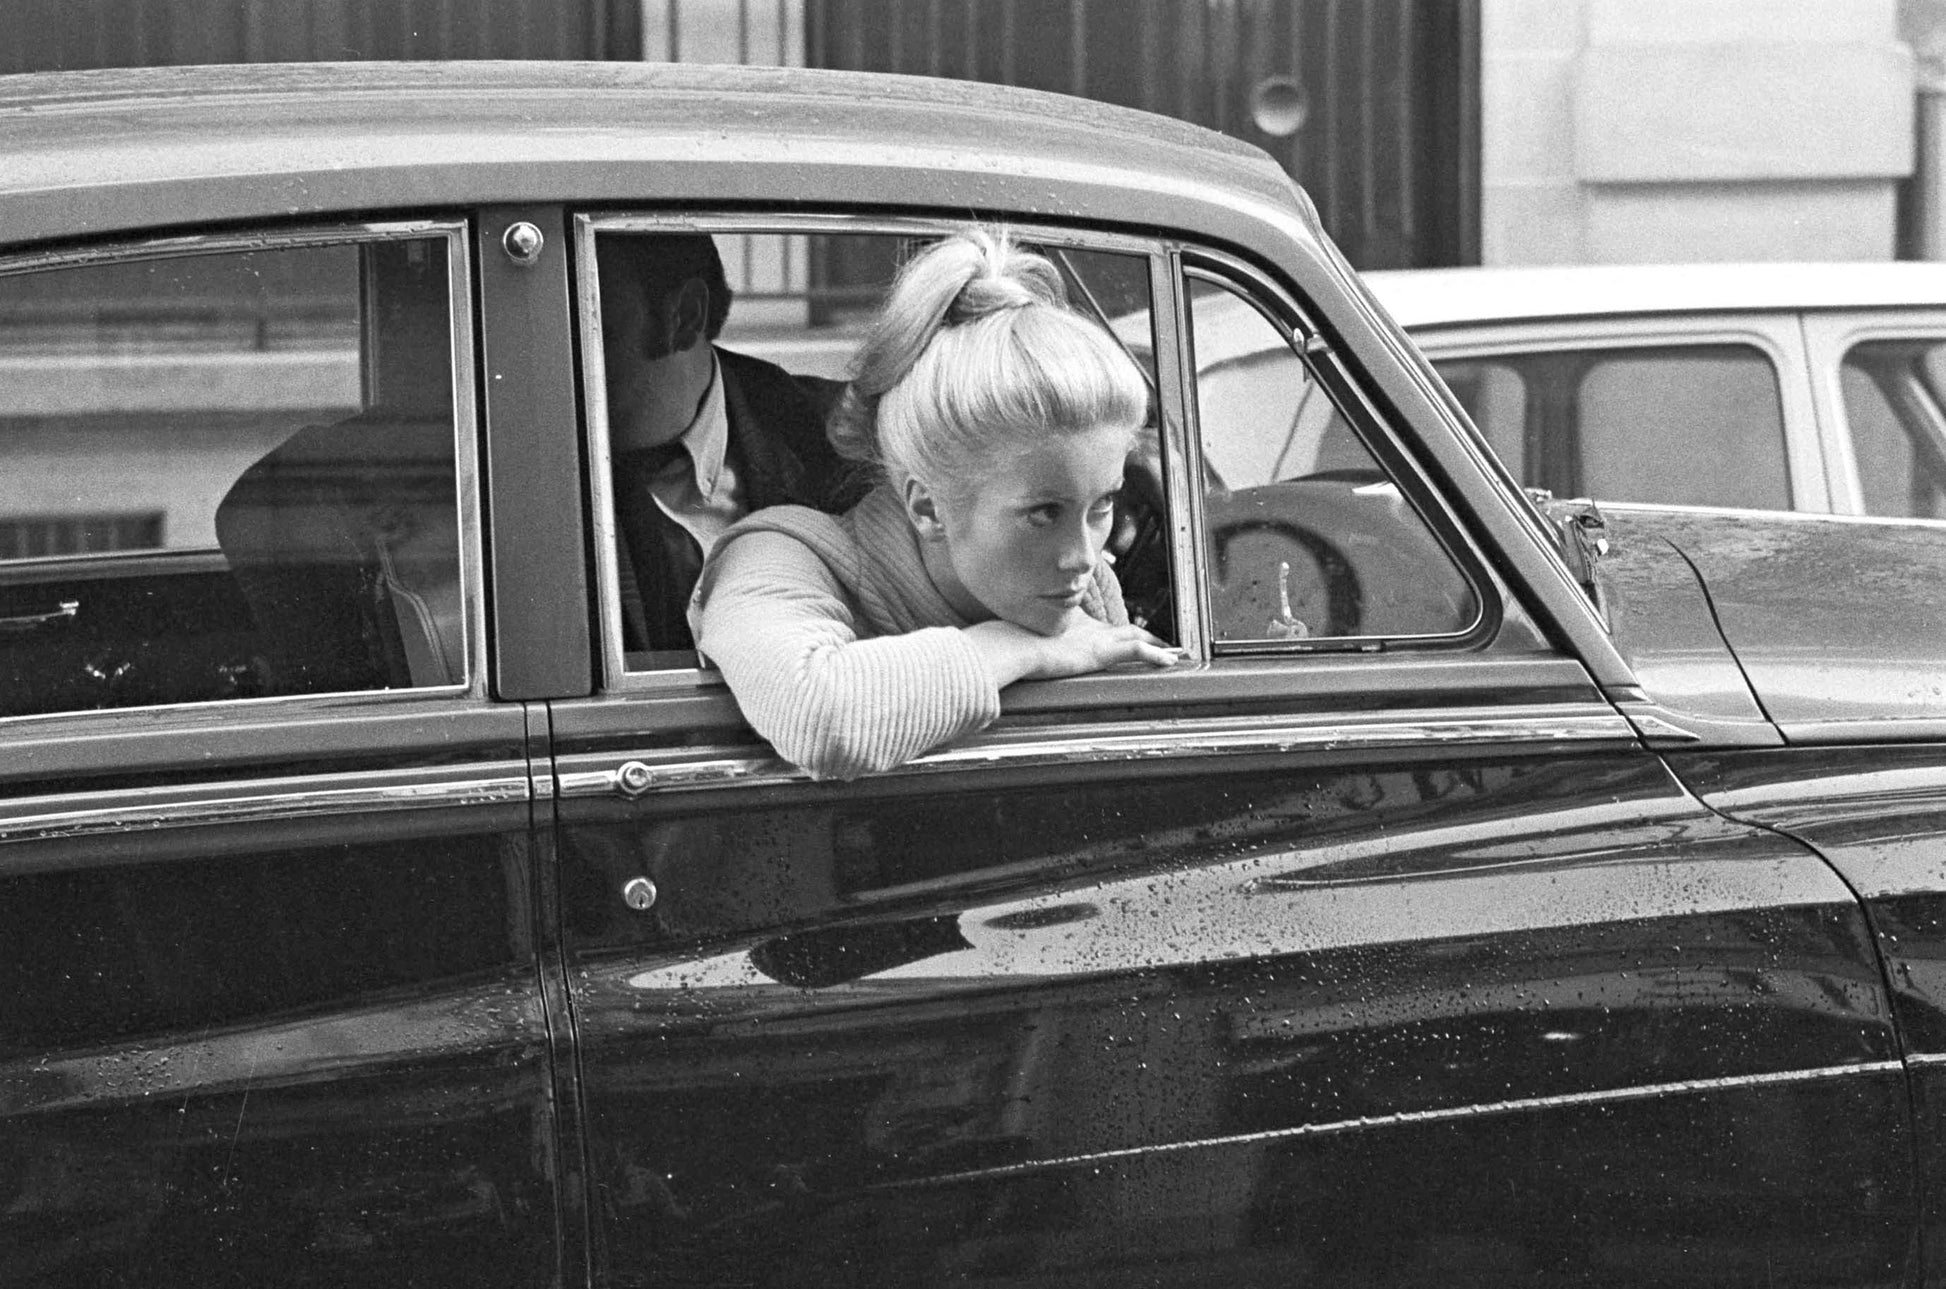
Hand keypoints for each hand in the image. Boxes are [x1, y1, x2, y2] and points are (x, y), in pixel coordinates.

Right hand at [967, 616, 1182, 686]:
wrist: (1012, 644)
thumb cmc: (1010, 644)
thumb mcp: (1023, 642)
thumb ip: (1027, 647)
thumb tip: (1010, 654)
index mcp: (1072, 625)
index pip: (1102, 628)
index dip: (1120, 633)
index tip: (1131, 636)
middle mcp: (1088, 628)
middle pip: (1124, 630)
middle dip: (1143, 636)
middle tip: (1161, 643)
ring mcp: (1096, 639)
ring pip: (1135, 638)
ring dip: (1155, 646)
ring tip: (1175, 653)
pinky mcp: (1101, 651)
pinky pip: (1136, 651)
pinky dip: (1155, 655)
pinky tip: (1169, 660)